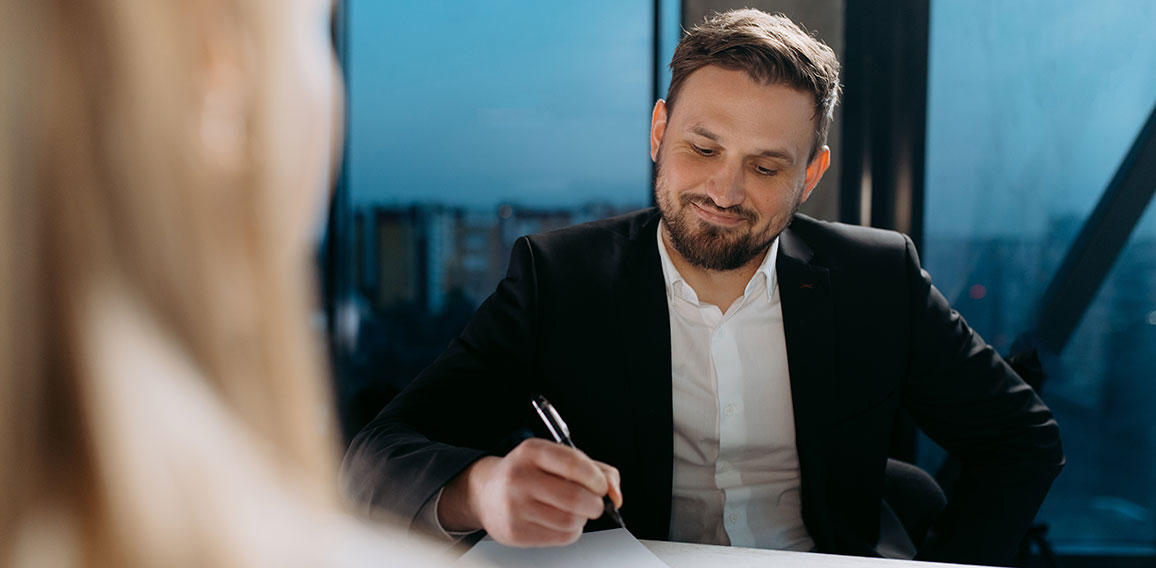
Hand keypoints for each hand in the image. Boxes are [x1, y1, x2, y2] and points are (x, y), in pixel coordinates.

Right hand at [438, 438, 622, 546]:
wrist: (486, 493)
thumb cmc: (528, 474)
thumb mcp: (556, 460)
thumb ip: (594, 469)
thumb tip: (615, 494)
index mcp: (532, 452)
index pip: (574, 464)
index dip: (597, 479)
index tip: (602, 486)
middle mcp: (519, 477)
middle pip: (575, 498)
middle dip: (595, 504)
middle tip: (594, 503)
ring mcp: (515, 506)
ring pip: (570, 521)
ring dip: (582, 519)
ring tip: (573, 511)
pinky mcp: (515, 532)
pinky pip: (560, 538)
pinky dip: (571, 532)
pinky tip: (560, 522)